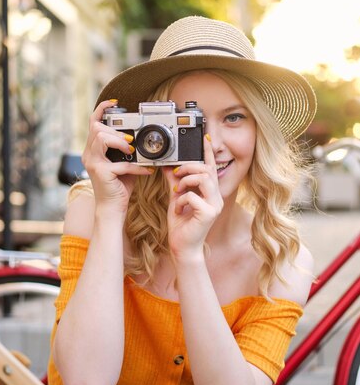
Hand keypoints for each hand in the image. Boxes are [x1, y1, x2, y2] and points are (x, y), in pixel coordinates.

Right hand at [82, 100, 151, 213]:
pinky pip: (121, 163)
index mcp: (93, 150)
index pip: (92, 123)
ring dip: (119, 141)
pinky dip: (137, 167)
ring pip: (101, 137)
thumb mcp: (124, 164)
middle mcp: (89, 154)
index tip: (114, 104)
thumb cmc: (118, 187)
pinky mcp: (101, 172)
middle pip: (97, 128)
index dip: (101, 110)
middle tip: (130, 142)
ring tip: (131, 150)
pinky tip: (146, 171)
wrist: (112, 208)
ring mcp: (93, 163)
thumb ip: (128, 151)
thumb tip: (141, 140)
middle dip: (116, 131)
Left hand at [164, 135, 222, 259]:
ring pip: (203, 179)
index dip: (208, 152)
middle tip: (176, 174)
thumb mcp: (176, 198)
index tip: (204, 137)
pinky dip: (182, 200)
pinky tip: (178, 209)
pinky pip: (194, 196)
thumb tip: (168, 166)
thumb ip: (175, 182)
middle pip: (206, 170)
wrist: (182, 247)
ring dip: (186, 181)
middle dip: (188, 167)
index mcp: (210, 192)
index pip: (211, 167)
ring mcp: (214, 205)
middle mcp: (216, 197)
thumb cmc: (181, 225)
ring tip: (177, 191)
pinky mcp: (209, 213)